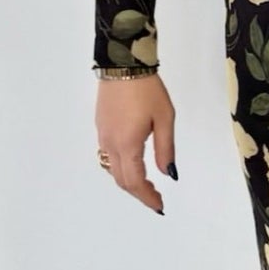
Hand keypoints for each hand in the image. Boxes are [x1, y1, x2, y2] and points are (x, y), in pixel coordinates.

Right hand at [95, 73, 174, 215]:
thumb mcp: (165, 119)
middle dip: (138, 193)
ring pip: (112, 169)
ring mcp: (103, 135)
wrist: (123, 64)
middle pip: (121, 179)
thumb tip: (167, 174)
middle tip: (156, 198)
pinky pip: (107, 155)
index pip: (134, 181)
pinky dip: (120, 167)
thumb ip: (165, 149)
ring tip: (146, 184)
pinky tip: (133, 163)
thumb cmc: (147, 89)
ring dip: (128, 181)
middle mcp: (111, 143)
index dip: (147, 197)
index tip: (160, 206)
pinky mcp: (101, 126)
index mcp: (127, 144)